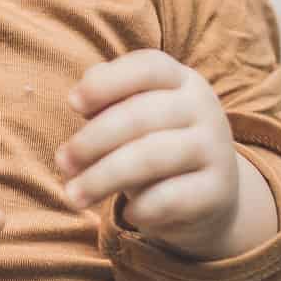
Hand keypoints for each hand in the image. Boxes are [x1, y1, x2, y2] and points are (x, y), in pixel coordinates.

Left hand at [55, 49, 267, 259]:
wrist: (212, 195)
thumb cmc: (157, 145)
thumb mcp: (136, 116)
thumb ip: (109, 100)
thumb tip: (79, 100)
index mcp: (182, 80)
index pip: (148, 67)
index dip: (108, 82)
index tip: (73, 103)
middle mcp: (204, 108)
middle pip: (141, 116)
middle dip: (92, 141)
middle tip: (62, 162)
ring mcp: (215, 149)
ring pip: (151, 157)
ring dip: (103, 178)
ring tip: (74, 194)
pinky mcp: (218, 191)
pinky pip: (170, 198)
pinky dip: (140, 207)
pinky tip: (129, 213)